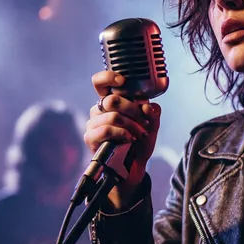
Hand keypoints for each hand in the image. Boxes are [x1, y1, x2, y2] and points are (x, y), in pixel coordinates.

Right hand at [84, 70, 161, 207]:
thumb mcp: (151, 126)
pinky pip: (107, 129)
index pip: (100, 83)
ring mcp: (93, 123)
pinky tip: (130, 139)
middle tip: (144, 121)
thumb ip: (153, 114)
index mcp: (111, 102)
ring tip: (140, 135)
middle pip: (112, 99)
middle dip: (133, 110)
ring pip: (113, 115)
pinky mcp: (91, 138)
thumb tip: (148, 106)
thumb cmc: (139, 143)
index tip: (123, 81)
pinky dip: (123, 134)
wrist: (133, 167)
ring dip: (132, 125)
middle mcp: (100, 110)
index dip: (108, 77)